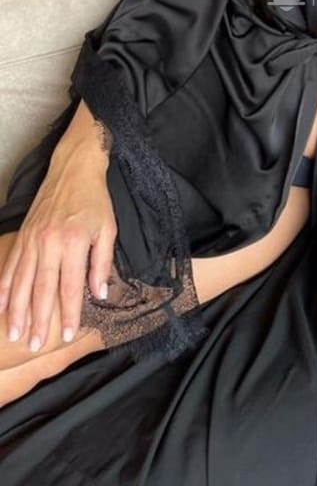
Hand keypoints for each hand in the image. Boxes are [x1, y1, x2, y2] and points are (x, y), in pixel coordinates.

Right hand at [0, 140, 116, 351]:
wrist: (73, 169)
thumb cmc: (95, 200)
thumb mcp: (108, 229)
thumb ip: (102, 263)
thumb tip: (99, 293)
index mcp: (75, 242)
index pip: (71, 286)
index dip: (69, 313)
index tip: (67, 335)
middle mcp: (50, 243)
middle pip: (43, 289)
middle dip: (39, 320)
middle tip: (34, 345)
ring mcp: (33, 240)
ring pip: (23, 282)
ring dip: (18, 310)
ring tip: (16, 333)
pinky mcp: (23, 235)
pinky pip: (11, 266)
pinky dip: (5, 287)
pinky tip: (1, 306)